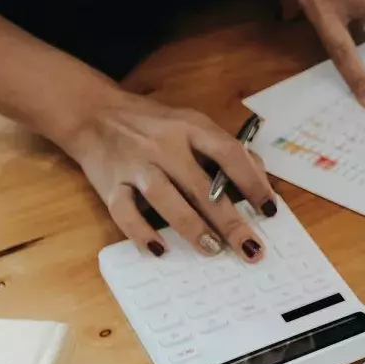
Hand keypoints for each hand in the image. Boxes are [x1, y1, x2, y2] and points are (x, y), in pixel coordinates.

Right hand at [55, 89, 280, 261]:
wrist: (93, 113)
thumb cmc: (154, 124)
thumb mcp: (192, 124)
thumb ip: (225, 149)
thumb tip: (260, 181)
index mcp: (191, 127)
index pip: (229, 153)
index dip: (253, 182)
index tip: (270, 210)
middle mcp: (164, 145)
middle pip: (200, 185)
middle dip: (229, 221)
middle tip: (250, 248)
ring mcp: (135, 165)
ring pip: (165, 198)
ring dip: (191, 227)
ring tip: (213, 249)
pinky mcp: (110, 185)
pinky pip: (125, 213)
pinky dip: (141, 233)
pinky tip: (161, 250)